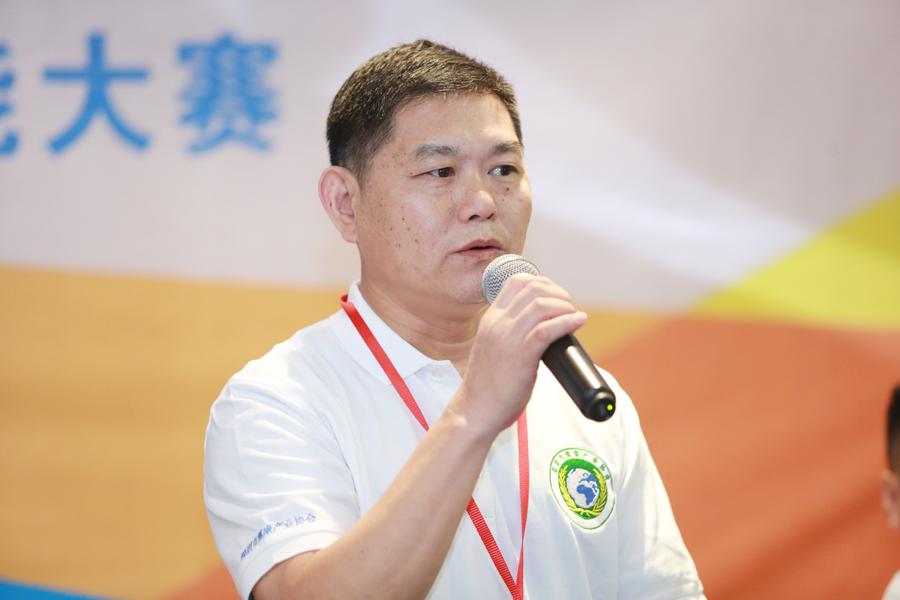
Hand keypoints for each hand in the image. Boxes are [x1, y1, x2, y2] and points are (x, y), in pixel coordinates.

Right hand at [449, 274, 586, 434]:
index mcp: (490, 319)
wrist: (474, 411)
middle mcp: (497, 324)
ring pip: (542, 305)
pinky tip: (578, 322)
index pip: (515, 282)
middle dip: (558, 293)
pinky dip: (567, 322)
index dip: (542, 282)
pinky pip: (547, 329)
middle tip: (569, 308)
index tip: (556, 296)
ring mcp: (507, 338)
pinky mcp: (520, 356)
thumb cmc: (488, 386)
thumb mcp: (495, 348)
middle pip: (533, 289)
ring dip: (565, 307)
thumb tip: (544, 329)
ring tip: (574, 316)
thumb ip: (512, 334)